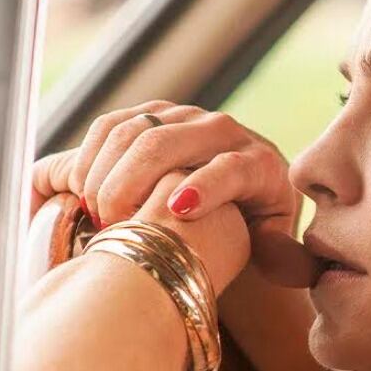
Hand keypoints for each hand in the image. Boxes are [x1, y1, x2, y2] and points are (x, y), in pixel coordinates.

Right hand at [31, 100, 316, 286]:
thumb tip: (283, 256)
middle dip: (136, 181)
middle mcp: (226, 131)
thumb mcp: (276, 243)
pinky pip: (114, 123)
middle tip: (115, 223)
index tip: (177, 211)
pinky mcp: (155, 113)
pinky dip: (93, 153)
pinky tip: (85, 191)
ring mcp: (188, 117)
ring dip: (109, 170)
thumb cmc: (257, 223)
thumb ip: (285, 257)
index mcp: (261, 163)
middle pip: (171, 142)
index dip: (206, 185)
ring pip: (137, 130)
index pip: (232, 168)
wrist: (245, 185)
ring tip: (99, 213)